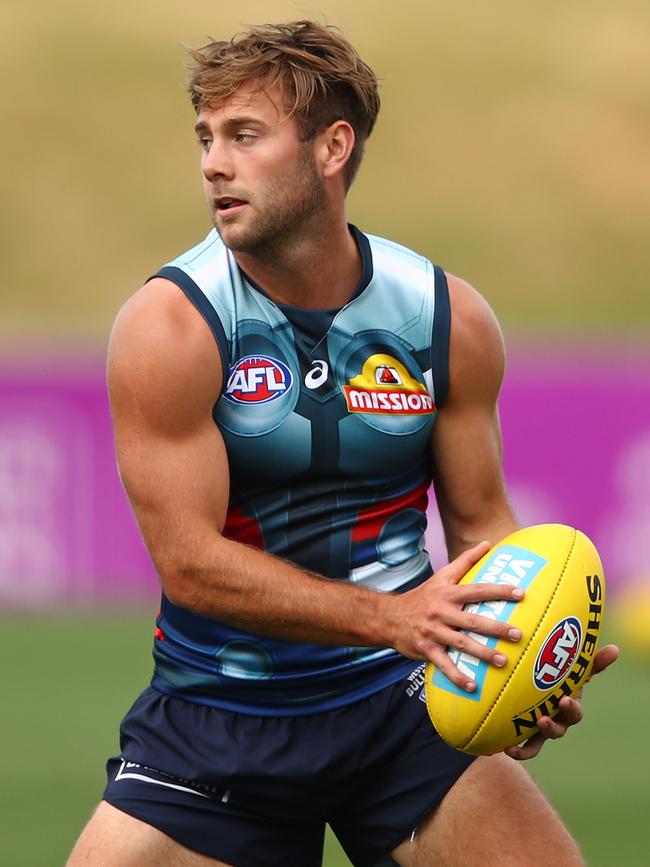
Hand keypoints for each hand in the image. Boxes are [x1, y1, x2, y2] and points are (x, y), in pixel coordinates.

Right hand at [388, 541, 524, 691]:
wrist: (389, 617)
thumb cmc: (422, 596)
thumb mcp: (441, 577)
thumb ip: (465, 561)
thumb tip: (488, 544)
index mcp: (447, 594)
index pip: (477, 590)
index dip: (498, 591)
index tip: (520, 594)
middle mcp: (441, 612)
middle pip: (472, 620)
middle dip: (496, 627)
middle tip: (518, 634)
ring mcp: (433, 632)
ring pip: (461, 644)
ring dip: (483, 653)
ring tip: (503, 661)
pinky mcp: (426, 650)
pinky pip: (444, 665)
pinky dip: (458, 676)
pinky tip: (473, 686)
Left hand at [504, 643, 619, 760]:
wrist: (540, 687)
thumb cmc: (562, 675)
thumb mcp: (574, 667)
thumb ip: (592, 661)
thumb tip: (615, 648)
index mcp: (569, 706)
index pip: (573, 711)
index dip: (571, 708)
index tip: (565, 700)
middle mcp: (558, 721)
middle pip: (558, 729)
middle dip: (551, 726)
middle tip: (542, 719)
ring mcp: (542, 729)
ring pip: (539, 740)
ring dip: (529, 745)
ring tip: (516, 744)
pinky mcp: (527, 734)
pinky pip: (524, 747)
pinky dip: (518, 751)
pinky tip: (506, 750)